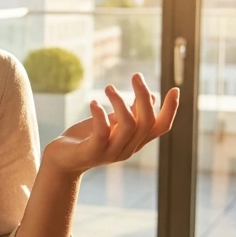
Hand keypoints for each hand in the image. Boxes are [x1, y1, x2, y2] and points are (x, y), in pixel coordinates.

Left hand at [42, 73, 179, 177]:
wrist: (61, 160)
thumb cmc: (86, 139)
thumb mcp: (112, 123)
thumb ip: (132, 112)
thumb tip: (152, 96)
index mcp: (135, 141)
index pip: (160, 127)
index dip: (170, 110)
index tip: (174, 89)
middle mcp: (128, 148)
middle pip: (147, 122)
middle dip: (144, 96)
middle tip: (136, 76)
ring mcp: (111, 152)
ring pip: (129, 125)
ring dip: (120, 102)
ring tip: (108, 88)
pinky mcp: (92, 152)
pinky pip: (102, 132)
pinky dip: (99, 114)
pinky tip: (93, 102)